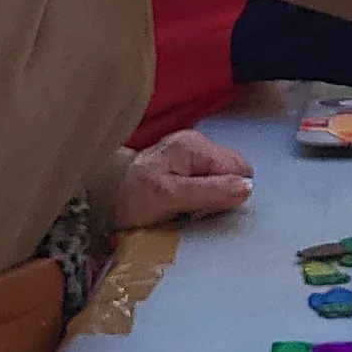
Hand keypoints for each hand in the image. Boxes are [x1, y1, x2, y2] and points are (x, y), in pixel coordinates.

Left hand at [115, 129, 252, 227]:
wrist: (104, 196)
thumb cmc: (133, 197)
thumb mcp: (170, 197)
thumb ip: (209, 191)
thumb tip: (247, 187)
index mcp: (195, 145)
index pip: (240, 169)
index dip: (228, 193)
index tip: (202, 208)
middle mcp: (197, 142)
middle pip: (234, 172)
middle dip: (220, 195)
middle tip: (192, 209)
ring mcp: (192, 152)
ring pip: (224, 179)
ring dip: (210, 198)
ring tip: (184, 207)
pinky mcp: (186, 164)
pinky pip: (211, 181)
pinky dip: (202, 196)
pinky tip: (183, 203)